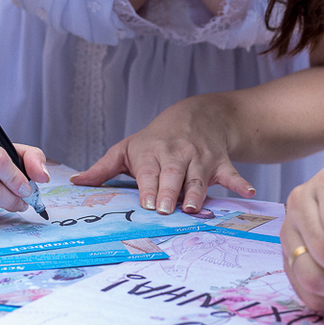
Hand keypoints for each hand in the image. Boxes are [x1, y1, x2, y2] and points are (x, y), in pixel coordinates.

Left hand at [69, 94, 254, 214]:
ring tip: (194, 206)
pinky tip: (248, 192)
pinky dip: (240, 182)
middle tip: (168, 209)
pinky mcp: (220, 162)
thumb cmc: (157, 139)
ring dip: (198, 191)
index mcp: (151, 154)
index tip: (148, 204)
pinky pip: (231, 173)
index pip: (148, 172)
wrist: (198, 115)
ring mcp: (200, 158)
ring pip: (199, 177)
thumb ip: (103, 168)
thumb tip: (76, 183)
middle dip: (170, 191)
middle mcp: (176, 155)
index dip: (149, 187)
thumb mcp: (128, 148)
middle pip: (173, 175)